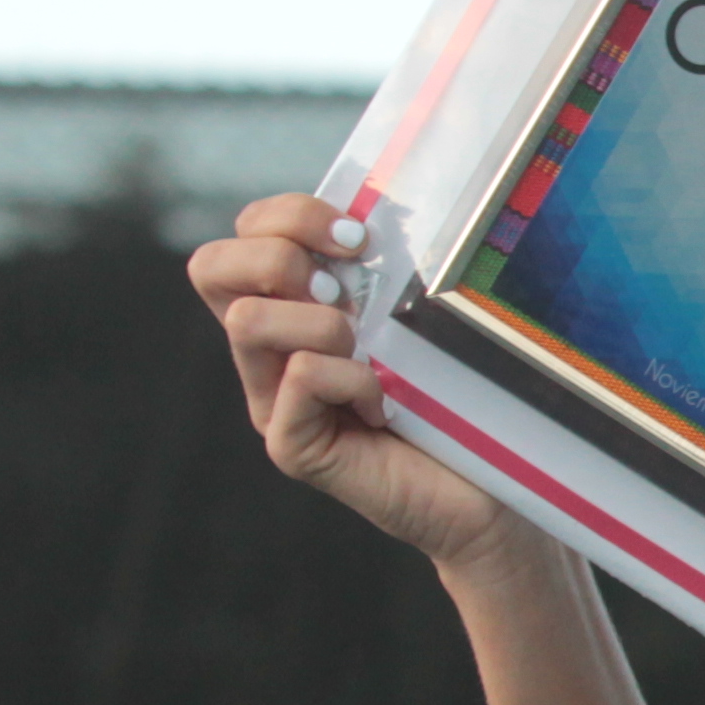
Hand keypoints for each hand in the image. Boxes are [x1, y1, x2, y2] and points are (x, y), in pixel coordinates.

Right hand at [186, 192, 518, 566]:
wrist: (492, 490)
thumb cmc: (464, 397)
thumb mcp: (421, 314)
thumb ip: (385, 268)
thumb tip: (370, 215)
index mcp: (291, 308)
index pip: (246, 232)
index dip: (290, 214)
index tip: (360, 235)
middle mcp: (268, 353)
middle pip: (212, 267)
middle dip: (283, 254)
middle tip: (347, 287)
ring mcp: (273, 402)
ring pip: (247, 320)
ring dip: (321, 320)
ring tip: (370, 353)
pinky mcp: (292, 447)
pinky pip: (301, 377)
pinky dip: (353, 379)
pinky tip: (387, 406)